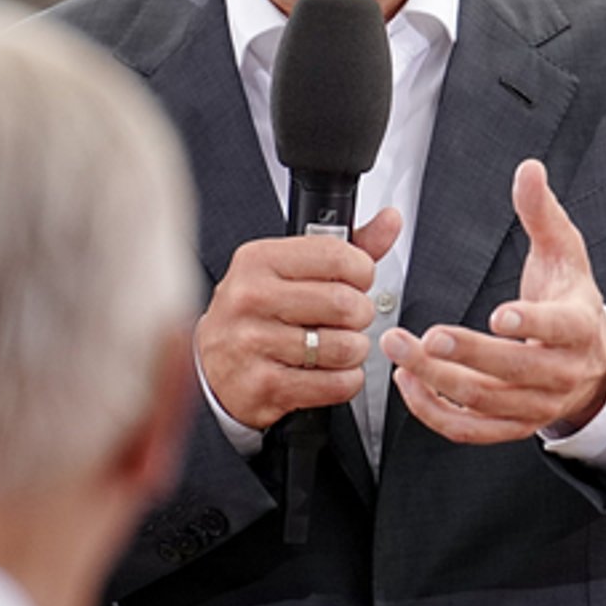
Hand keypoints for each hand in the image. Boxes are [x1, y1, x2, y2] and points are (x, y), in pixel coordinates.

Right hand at [195, 209, 400, 430]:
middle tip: (347, 319)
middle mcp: (251, 298)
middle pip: (346, 303)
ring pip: (345, 347)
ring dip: (354, 350)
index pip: (337, 256)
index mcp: (259, 260)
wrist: (215, 366)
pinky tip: (329, 371)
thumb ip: (346, 247)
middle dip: (360, 315)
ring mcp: (253, 343)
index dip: (362, 271)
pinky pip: (336, 384)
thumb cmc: (258, 313)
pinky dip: (346, 380)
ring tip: (337, 346)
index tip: (357, 281)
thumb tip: (391, 220)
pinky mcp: (265, 385)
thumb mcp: (291, 269)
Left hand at [382, 160, 605, 444]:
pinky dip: (435, 412)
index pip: (561, 327)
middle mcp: (560, 371)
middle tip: (424, 338)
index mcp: (579, 326)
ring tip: (401, 352)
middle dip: (466, 355)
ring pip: (485, 402)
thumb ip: (542, 212)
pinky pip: (471, 429)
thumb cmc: (571, 300)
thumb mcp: (565, 252)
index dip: (531, 322)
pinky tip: (409, 383)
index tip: (499, 315)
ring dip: (438, 381)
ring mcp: (536, 403)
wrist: (594, 362)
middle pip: (514, 370)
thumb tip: (529, 171)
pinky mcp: (513, 425)